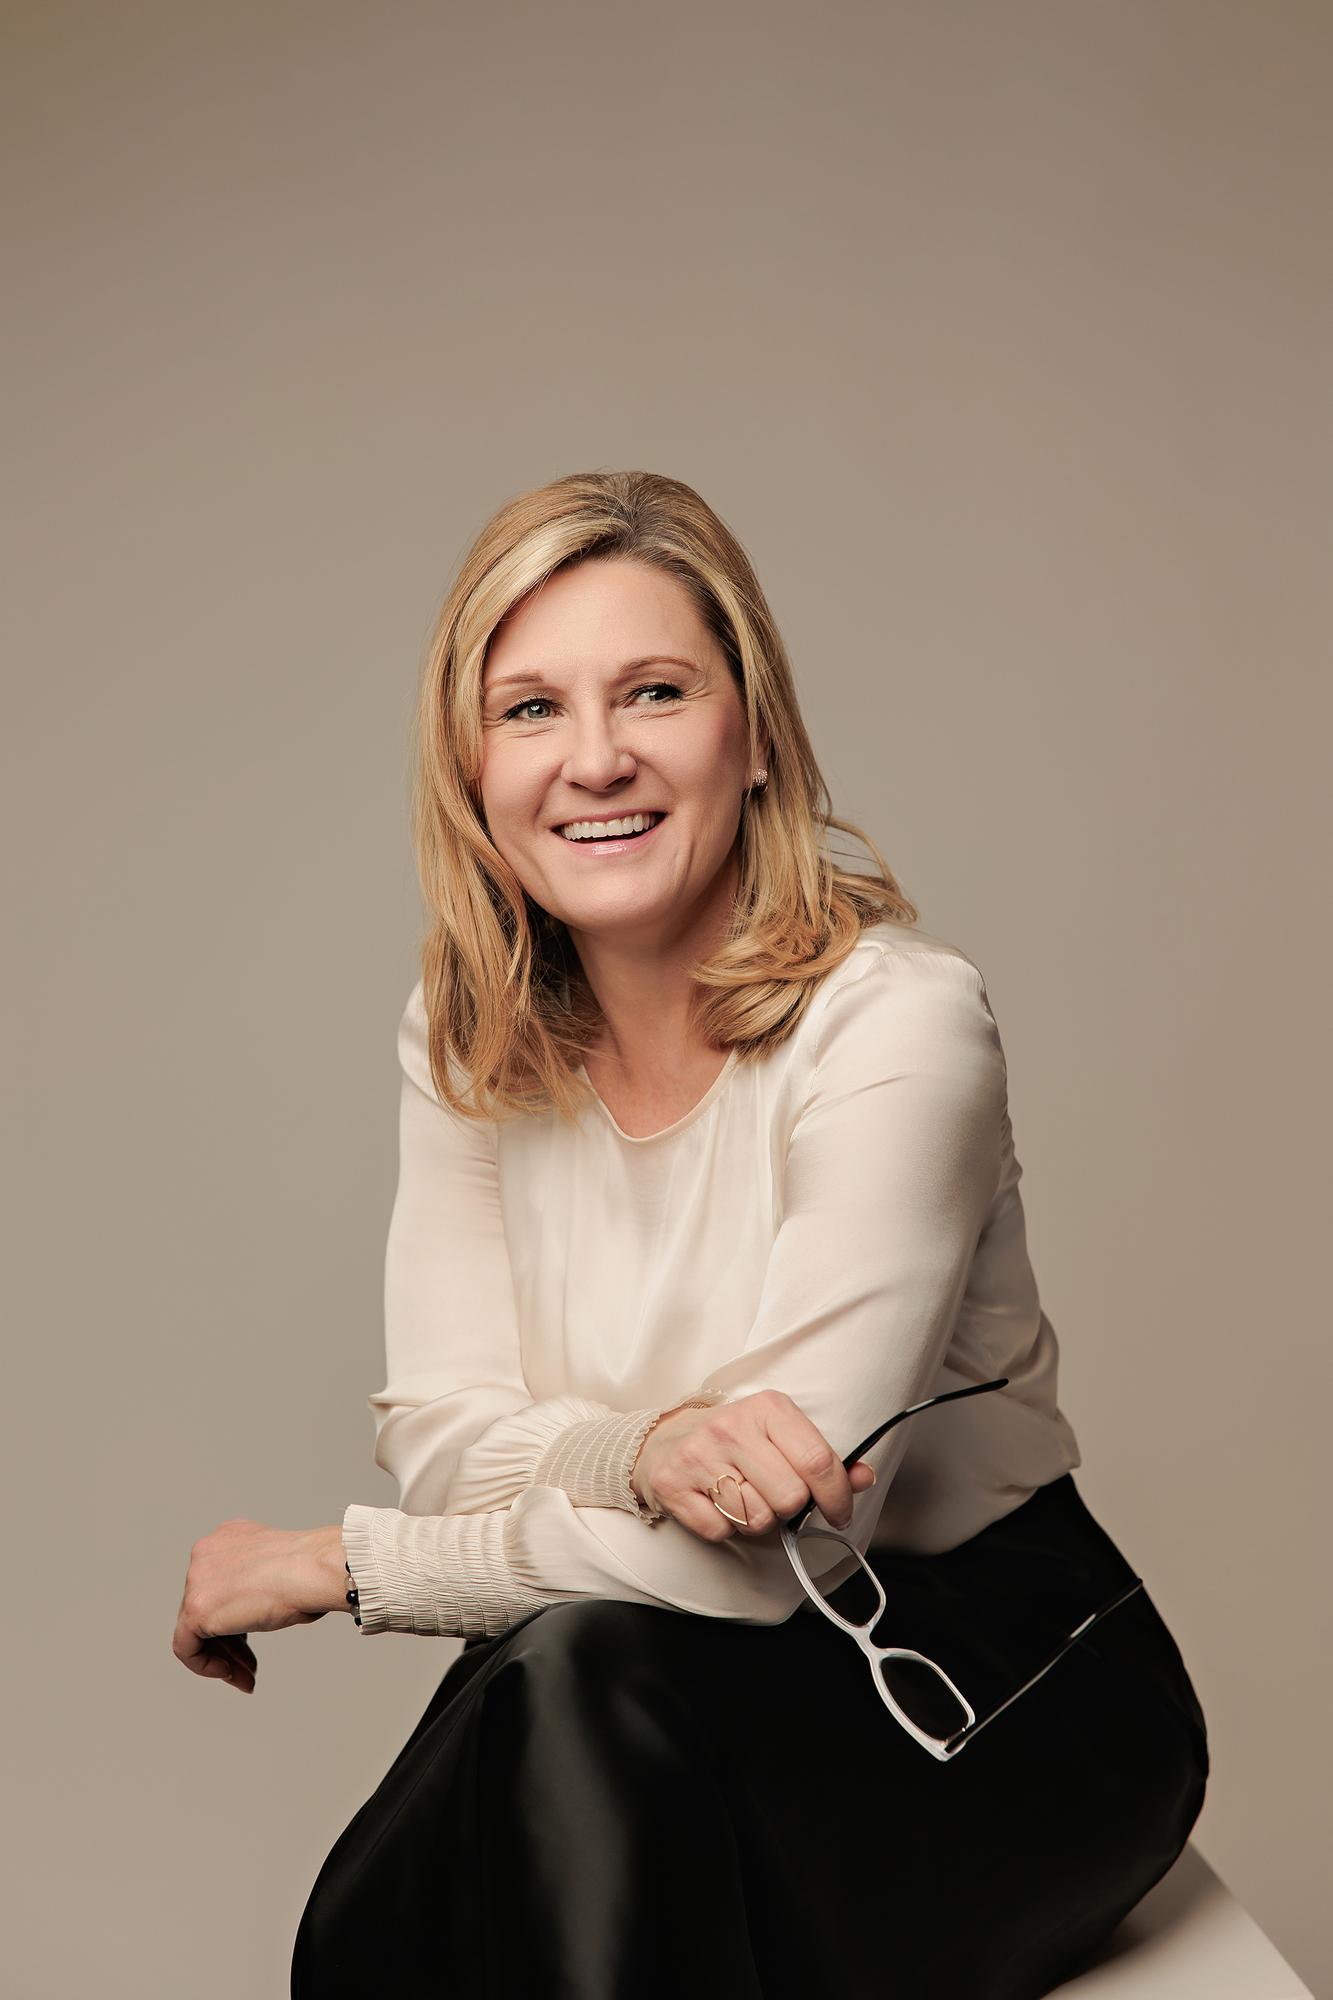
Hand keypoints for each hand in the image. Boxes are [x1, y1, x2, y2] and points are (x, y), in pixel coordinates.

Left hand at [172, 1518, 348, 1694]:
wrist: (313, 1570)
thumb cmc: (311, 1570)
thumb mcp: (277, 1568)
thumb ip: (256, 1582)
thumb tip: (256, 1609)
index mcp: (227, 1538)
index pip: (220, 1586)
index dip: (235, 1617)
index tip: (251, 1638)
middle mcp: (205, 1554)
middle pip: (208, 1609)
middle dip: (231, 1642)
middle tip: (249, 1665)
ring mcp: (197, 1579)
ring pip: (196, 1629)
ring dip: (223, 1657)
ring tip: (247, 1676)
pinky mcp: (195, 1609)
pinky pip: (186, 1647)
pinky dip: (205, 1664)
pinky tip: (230, 1672)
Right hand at [631, 1391, 876, 1542]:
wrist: (667, 1439)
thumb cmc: (738, 1441)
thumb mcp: (783, 1435)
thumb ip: (827, 1460)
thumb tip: (864, 1477)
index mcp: (767, 1408)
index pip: (817, 1461)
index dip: (837, 1496)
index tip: (838, 1512)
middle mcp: (731, 1428)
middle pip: (788, 1497)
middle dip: (790, 1508)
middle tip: (776, 1496)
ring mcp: (698, 1456)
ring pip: (756, 1519)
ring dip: (757, 1519)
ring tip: (745, 1496)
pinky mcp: (674, 1485)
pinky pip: (721, 1531)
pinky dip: (726, 1527)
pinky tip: (719, 1503)